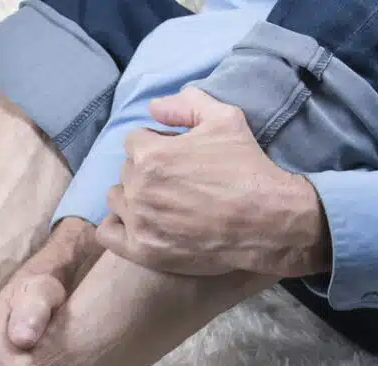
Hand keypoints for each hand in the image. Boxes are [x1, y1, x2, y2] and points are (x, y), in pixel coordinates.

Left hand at [97, 88, 330, 276]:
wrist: (269, 222)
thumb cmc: (248, 168)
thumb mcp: (226, 119)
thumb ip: (187, 104)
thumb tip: (153, 105)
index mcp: (150, 154)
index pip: (135, 141)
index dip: (157, 145)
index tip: (178, 157)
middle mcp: (138, 188)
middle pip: (127, 170)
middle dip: (146, 171)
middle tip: (176, 182)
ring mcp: (139, 221)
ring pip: (116, 199)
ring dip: (132, 197)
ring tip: (162, 203)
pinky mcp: (142, 250)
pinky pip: (108, 234)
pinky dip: (118, 226)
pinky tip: (138, 224)